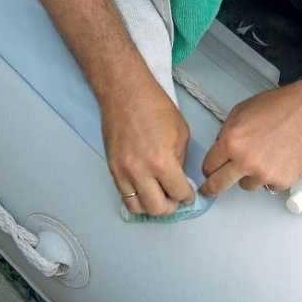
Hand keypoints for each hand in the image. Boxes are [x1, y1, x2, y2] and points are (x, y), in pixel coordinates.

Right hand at [101, 79, 195, 215]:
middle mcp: (140, 171)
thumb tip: (178, 177)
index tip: (189, 194)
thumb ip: (180, 160)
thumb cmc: (154, 106)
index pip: (179, 193)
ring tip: (159, 196)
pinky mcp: (112, 168)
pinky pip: (124, 196)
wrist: (124, 92)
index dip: (188, 196)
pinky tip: (145, 190)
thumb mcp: (180, 132)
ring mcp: (123, 172)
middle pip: (157, 209)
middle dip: (171, 206)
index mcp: (162, 162)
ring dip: (151, 206)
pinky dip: (137, 198)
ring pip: (138, 208)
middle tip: (175, 198)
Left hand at [200, 81, 301, 196]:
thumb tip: (219, 151)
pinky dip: (270, 177)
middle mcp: (245, 161)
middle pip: (219, 185)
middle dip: (211, 188)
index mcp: (231, 142)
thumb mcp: (240, 111)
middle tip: (209, 190)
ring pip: (246, 185)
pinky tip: (277, 160)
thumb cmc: (276, 107)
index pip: (208, 166)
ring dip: (248, 176)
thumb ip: (225, 133)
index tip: (208, 172)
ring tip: (261, 158)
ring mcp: (265, 174)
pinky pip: (268, 186)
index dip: (207, 168)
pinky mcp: (282, 181)